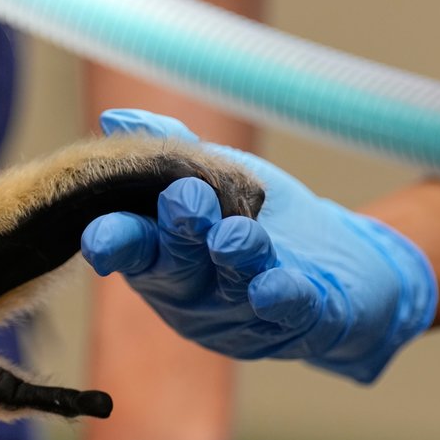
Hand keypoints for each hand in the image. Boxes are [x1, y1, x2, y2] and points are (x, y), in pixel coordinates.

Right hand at [80, 109, 436, 382]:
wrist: (339, 262)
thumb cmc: (259, 218)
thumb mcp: (215, 177)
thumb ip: (169, 152)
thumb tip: (116, 119)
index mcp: (163, 254)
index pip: (132, 247)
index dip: (114, 242)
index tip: (101, 238)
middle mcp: (194, 290)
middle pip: (177, 265)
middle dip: (180, 233)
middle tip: (187, 200)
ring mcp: (242, 311)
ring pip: (232, 285)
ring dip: (234, 257)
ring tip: (237, 235)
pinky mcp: (298, 320)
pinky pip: (287, 312)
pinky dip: (280, 300)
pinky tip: (275, 288)